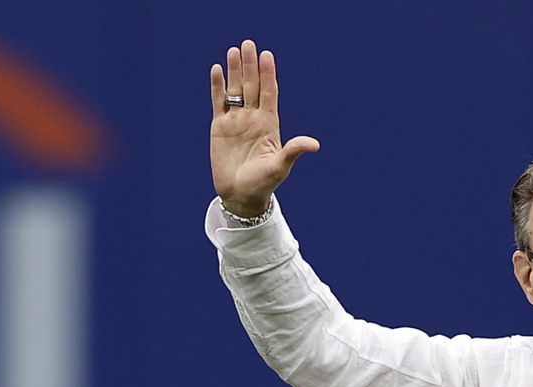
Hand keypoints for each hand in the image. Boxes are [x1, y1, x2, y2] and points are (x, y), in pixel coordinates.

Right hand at [209, 39, 319, 215]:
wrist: (241, 195)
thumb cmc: (264, 183)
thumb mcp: (280, 166)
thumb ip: (293, 151)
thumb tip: (315, 144)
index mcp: (269, 124)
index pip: (269, 93)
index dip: (268, 74)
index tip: (267, 55)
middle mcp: (253, 118)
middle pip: (252, 86)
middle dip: (250, 66)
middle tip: (248, 44)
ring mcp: (236, 121)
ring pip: (235, 90)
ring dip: (233, 71)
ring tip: (234, 51)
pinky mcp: (219, 127)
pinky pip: (218, 102)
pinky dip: (217, 87)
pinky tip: (217, 70)